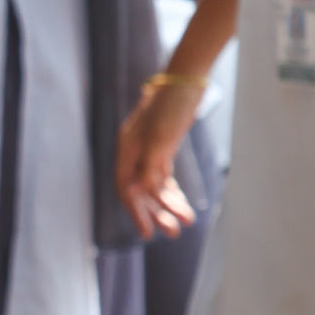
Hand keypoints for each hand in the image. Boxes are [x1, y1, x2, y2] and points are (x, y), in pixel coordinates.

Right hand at [114, 77, 202, 240]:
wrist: (186, 81)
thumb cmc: (171, 107)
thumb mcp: (160, 139)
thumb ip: (146, 167)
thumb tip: (133, 194)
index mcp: (127, 149)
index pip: (127, 188)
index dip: (136, 212)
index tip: (148, 233)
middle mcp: (134, 152)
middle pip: (141, 191)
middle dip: (157, 213)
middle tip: (173, 233)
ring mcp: (148, 150)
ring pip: (155, 185)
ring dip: (170, 204)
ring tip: (187, 221)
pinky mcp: (162, 147)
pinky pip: (163, 176)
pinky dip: (173, 191)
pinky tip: (182, 204)